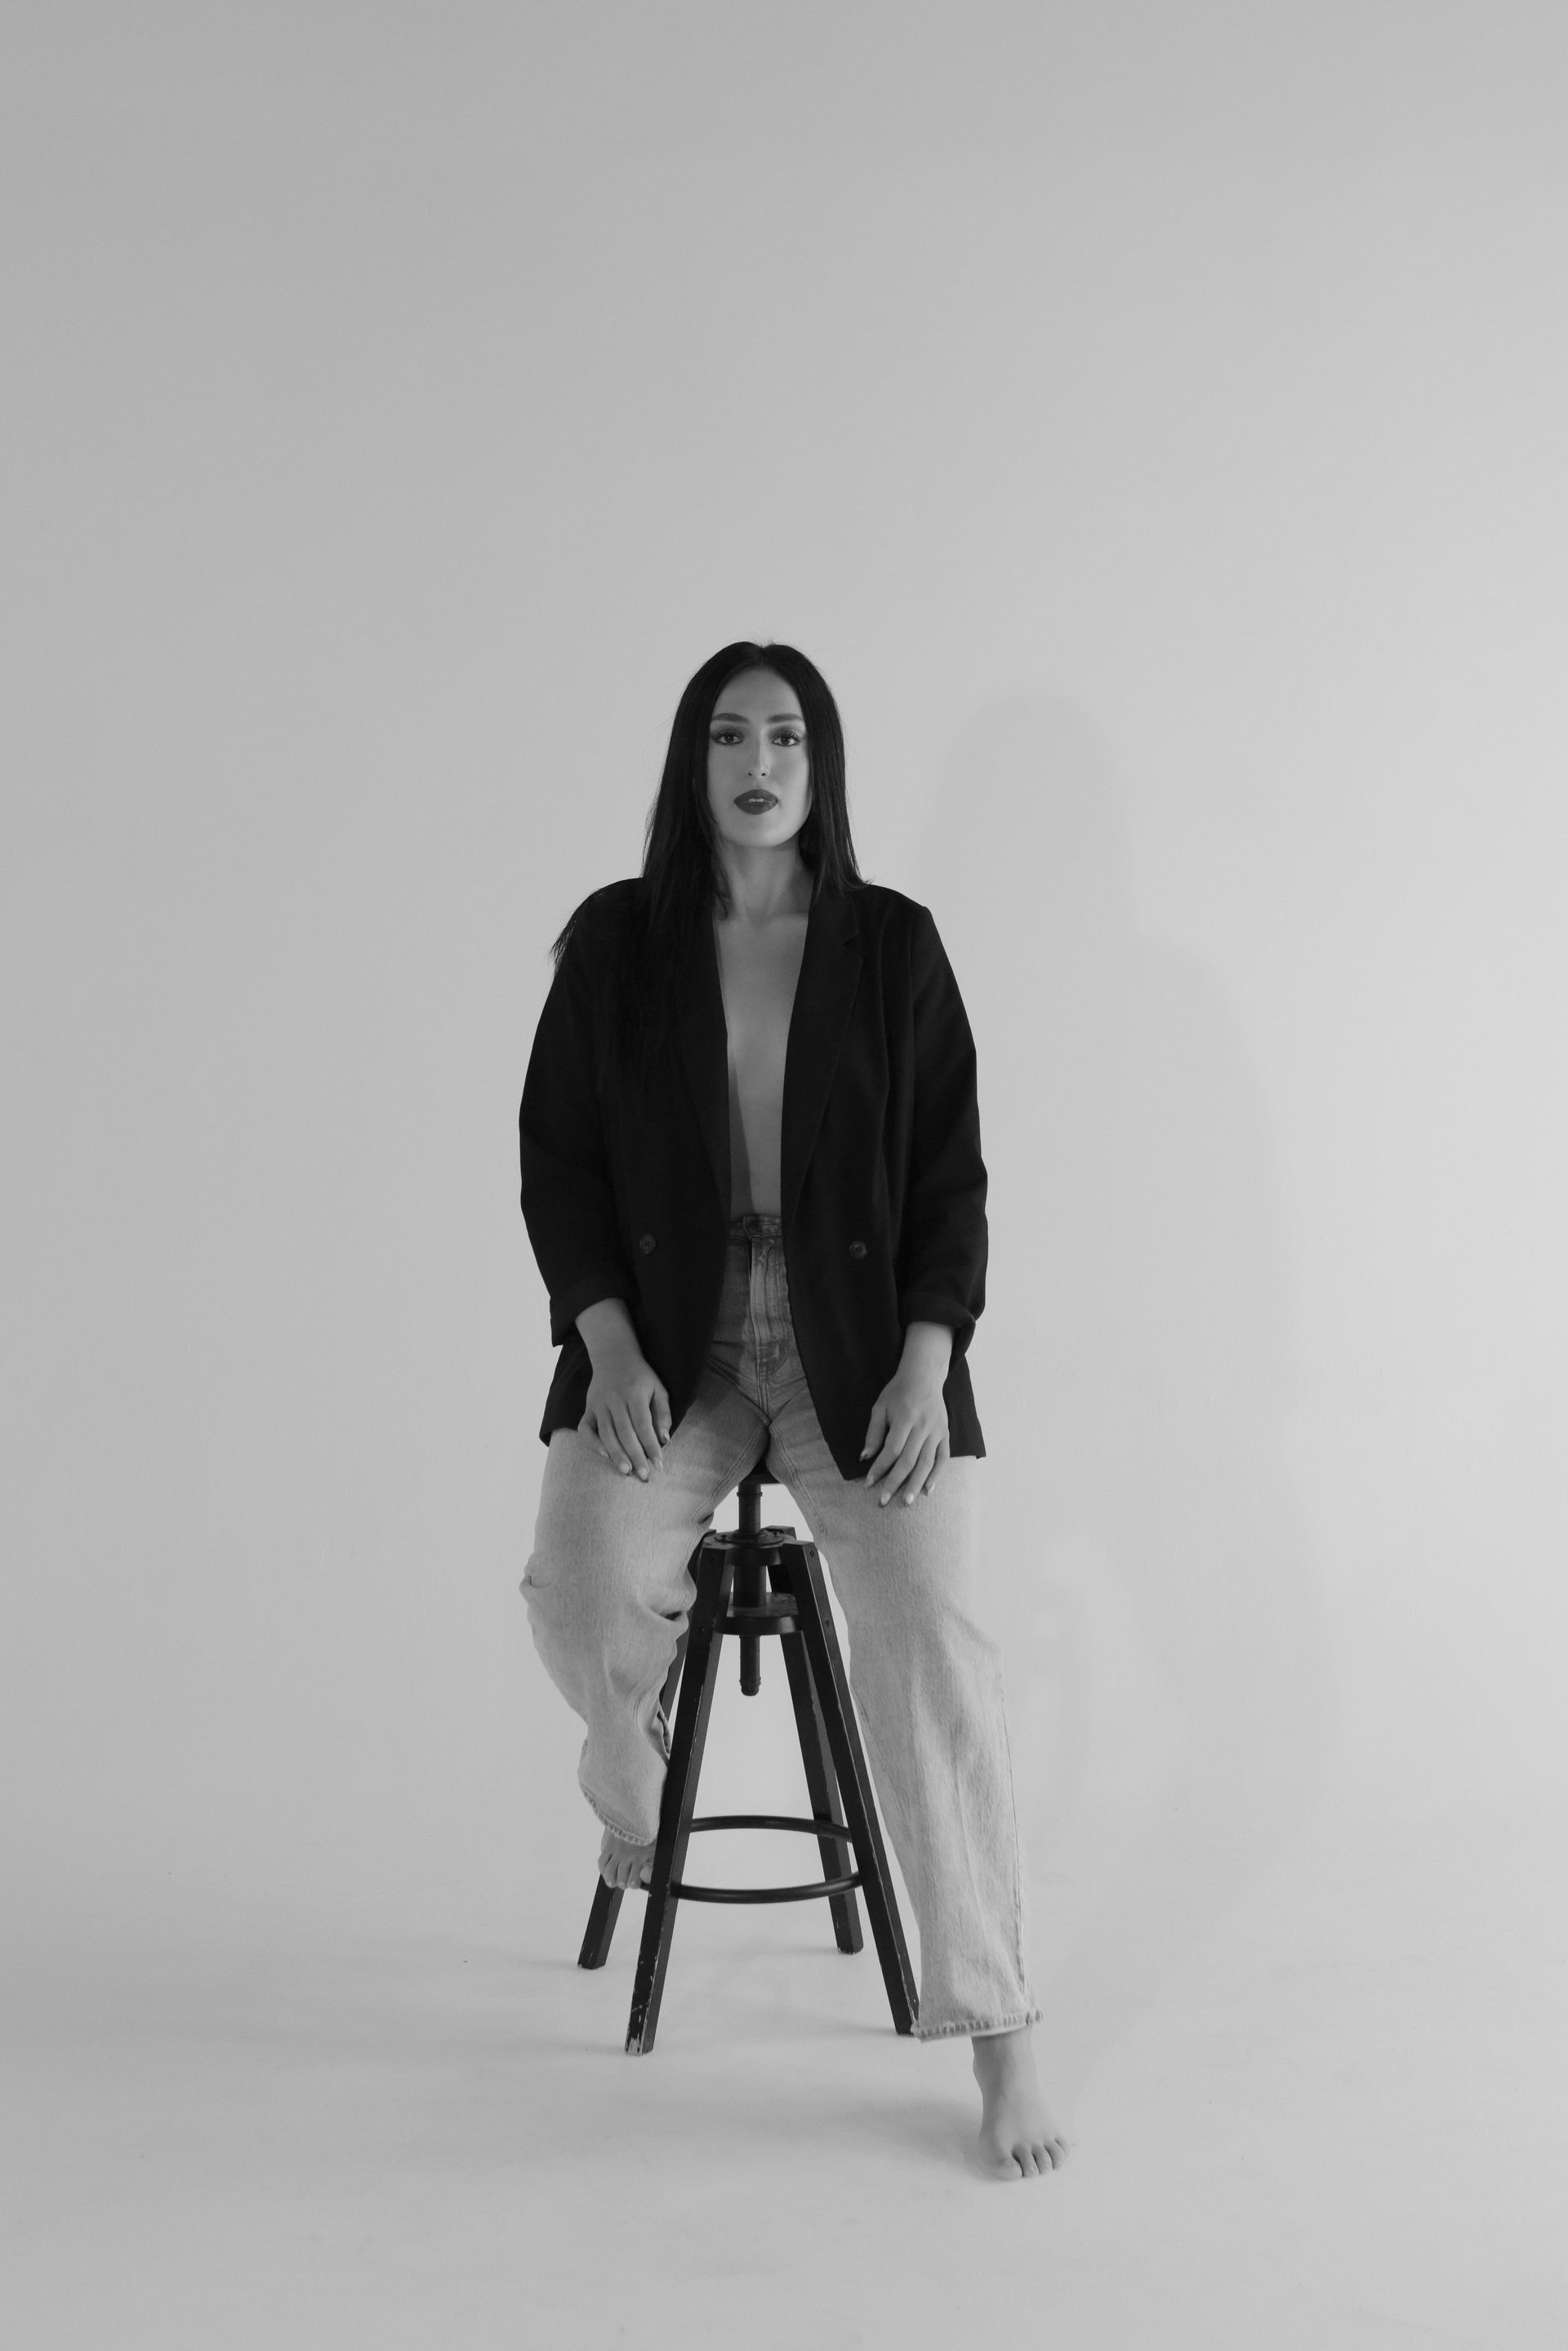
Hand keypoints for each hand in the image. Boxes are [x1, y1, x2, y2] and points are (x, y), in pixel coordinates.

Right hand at [579, 1348, 670, 1481]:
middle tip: (644, 1476)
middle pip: (625, 1433)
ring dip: (616, 1454)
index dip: (651, 1446)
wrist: (613, 1355)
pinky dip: (592, 1443)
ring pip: (606, 1433)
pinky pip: (585, 1429)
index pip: (643, 1425)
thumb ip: (663, 1413)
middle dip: (635, 1456)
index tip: (658, 1465)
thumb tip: (665, 1439)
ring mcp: (599, 1404)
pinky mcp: (588, 1408)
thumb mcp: (658, 1388)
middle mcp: (615, 1400)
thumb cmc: (641, 1376)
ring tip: (627, 1471)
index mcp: (634, 1394)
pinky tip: (604, 1455)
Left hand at [860, 1366, 949, 1504]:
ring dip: (915, 1484)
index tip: (868, 1484)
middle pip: (908, 1461)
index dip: (879, 1469)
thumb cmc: (898, 1392)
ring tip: (906, 1501)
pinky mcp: (945, 1434)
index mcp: (905, 1418)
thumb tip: (865, 1457)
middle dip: (895, 1483)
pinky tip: (928, 1490)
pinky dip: (937, 1475)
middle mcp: (923, 1427)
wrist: (925, 1377)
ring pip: (927, 1463)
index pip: (891, 1450)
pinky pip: (943, 1458)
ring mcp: (936, 1432)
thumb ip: (873, 1433)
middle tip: (883, 1500)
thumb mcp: (880, 1407)